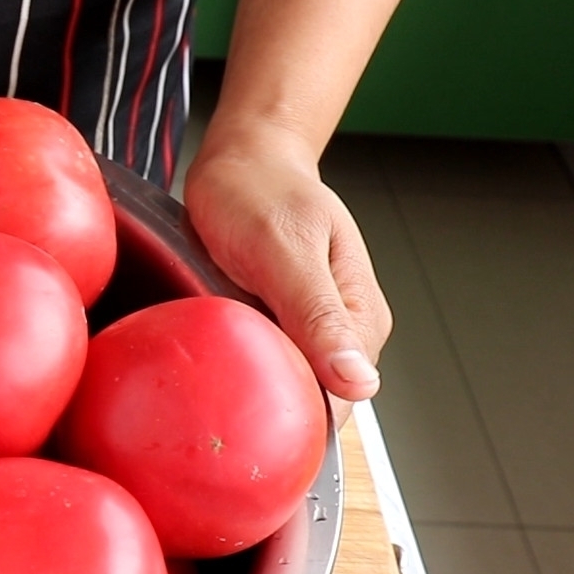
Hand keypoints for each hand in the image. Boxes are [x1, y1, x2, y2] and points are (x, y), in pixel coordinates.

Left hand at [182, 126, 391, 425]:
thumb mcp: (284, 249)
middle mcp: (341, 330)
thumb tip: (357, 383)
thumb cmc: (262, 191)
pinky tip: (214, 346)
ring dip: (248, 379)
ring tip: (215, 355)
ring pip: (282, 381)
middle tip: (219, 375)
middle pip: (309, 398)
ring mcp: (308, 328)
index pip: (338, 402)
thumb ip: (318, 314)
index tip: (248, 409)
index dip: (293, 415)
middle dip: (266, 399)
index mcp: (359, 318)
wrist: (244, 158)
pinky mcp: (278, 323)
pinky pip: (261, 359)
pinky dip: (236, 358)